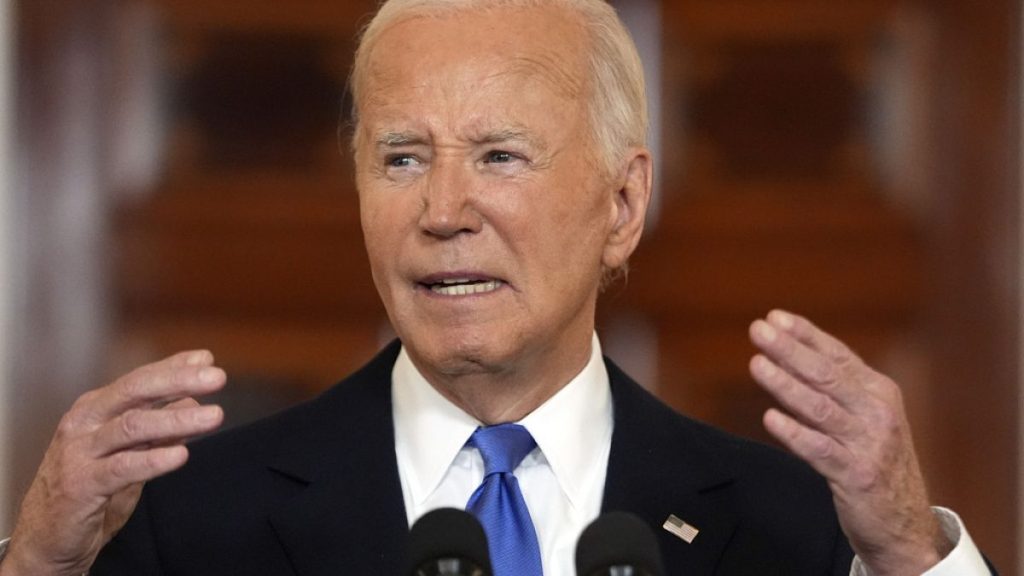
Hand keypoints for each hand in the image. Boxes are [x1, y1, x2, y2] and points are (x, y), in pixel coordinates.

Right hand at [0, 351, 225, 575]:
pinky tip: (181, 455)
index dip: (174, 368)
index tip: (207, 359)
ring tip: (214, 415)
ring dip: (176, 419)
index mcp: (96, 408)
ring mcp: (80, 452)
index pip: (139, 380)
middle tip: (217, 377)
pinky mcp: (81, 485)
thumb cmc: (89, 487)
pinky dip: (153, 459)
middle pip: (135, 392)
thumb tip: (192, 397)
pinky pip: (122, 468)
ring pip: (132, 426)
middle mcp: (85, 423)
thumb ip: (156, 424)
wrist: (47, 537)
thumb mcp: (127, 449)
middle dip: (178, 381)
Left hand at [748, 310, 949, 575]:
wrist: (906, 524)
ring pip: (820, 407)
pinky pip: (819, 450)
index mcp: (879, 392)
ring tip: (757, 364)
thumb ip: (839, 389)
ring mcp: (868, 443)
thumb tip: (792, 355)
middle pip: (826, 374)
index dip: (805, 334)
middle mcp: (877, 412)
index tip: (775, 317)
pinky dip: (794, 433)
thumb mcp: (868, 418)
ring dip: (785, 384)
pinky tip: (771, 418)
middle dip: (789, 349)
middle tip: (758, 330)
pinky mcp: (856, 474)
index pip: (837, 355)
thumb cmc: (877, 463)